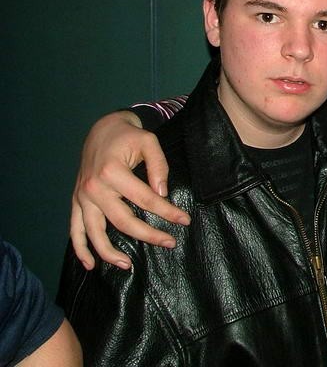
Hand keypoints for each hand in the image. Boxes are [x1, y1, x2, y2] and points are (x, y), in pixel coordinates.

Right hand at [70, 111, 190, 269]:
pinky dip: (80, 249)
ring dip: (110, 252)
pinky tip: (90, 264)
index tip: (184, 220)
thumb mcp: (149, 142)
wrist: (102, 129)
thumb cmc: (129, 136)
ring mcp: (82, 197)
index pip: (146, 199)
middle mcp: (94, 187)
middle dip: (149, 235)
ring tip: (128, 265)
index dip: (167, 212)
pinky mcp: (76, 201)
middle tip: (170, 242)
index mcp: (113, 172)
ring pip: (95, 233)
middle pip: (123, 221)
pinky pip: (75, 230)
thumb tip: (162, 194)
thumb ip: (159, 166)